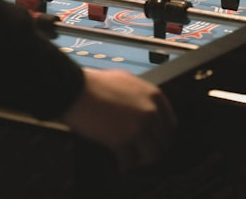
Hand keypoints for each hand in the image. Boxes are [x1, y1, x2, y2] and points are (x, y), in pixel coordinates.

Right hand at [61, 68, 175, 170]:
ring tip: (132, 161)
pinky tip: (119, 165)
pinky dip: (124, 165)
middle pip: (163, 142)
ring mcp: (137, 127)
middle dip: (152, 150)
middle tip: (143, 155)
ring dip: (141, 161)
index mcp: (153, 95)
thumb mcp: (126, 80)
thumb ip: (141, 95)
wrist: (75, 89)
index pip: (170, 124)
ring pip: (151, 155)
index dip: (163, 136)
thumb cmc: (95, 83)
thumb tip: (145, 109)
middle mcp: (150, 112)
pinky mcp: (121, 141)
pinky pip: (130, 161)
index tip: (156, 142)